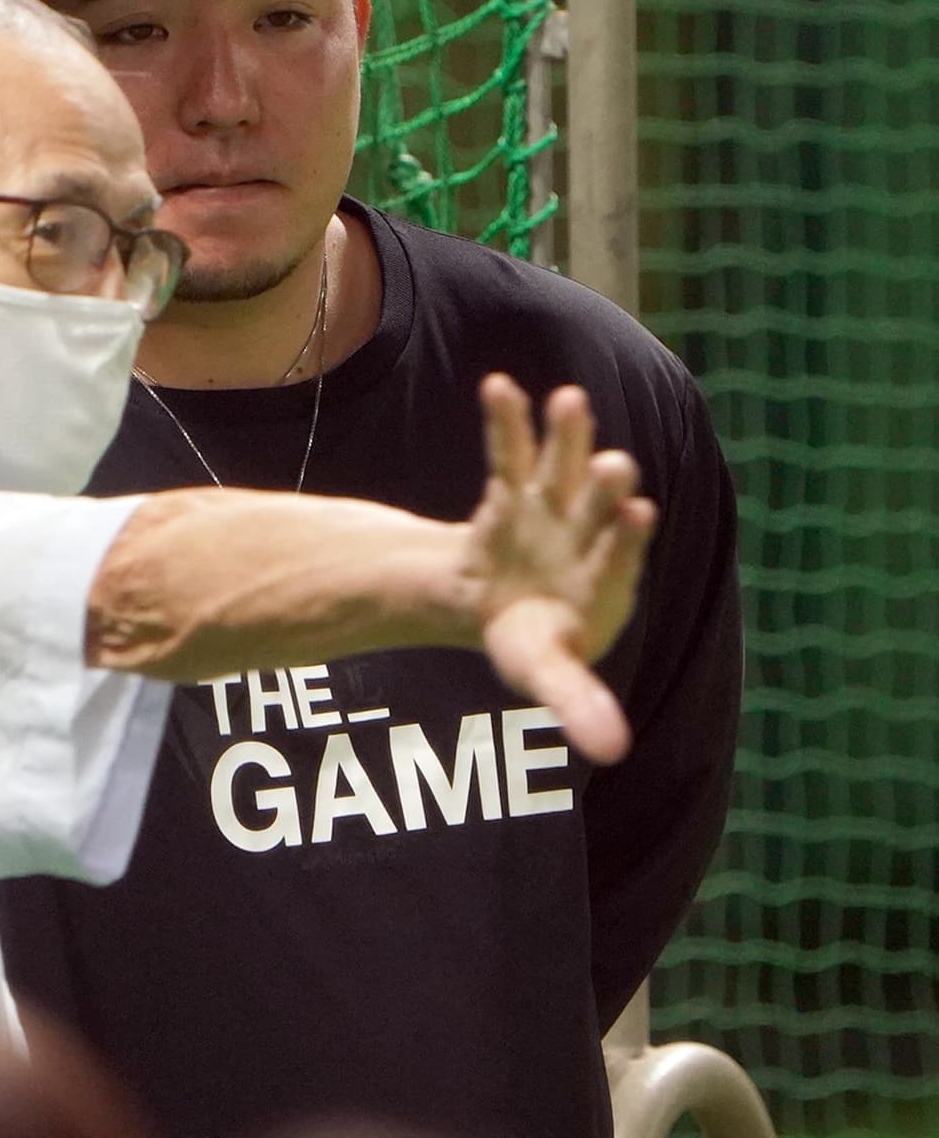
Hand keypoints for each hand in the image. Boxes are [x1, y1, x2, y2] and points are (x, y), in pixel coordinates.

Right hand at [461, 374, 656, 765]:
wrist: (498, 603)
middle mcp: (584, 535)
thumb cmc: (536, 641)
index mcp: (603, 583)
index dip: (625, 538)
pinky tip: (498, 384)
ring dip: (566, 435)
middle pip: (596, 505)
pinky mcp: (513, 489)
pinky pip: (508, 451)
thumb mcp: (549, 674)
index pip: (619, 558)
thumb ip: (579, 703)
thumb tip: (614, 753)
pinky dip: (506, 419)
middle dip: (603, 484)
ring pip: (560, 467)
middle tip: (618, 462)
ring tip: (569, 400)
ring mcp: (550, 507)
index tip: (639, 512)